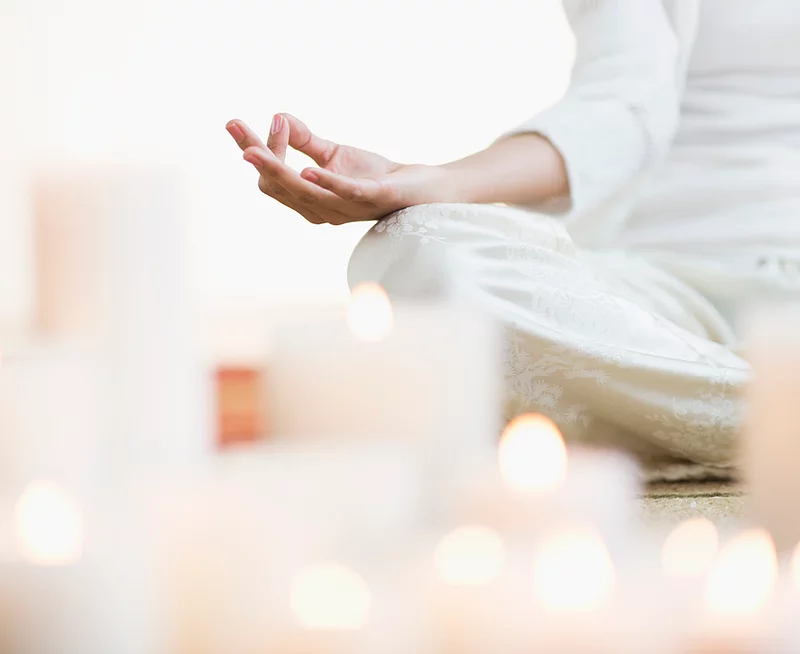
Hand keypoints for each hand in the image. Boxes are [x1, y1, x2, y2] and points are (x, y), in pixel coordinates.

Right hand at [226, 113, 451, 224]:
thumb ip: (304, 140)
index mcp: (309, 201)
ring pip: (303, 193)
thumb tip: (277, 116)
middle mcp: (322, 210)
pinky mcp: (370, 198)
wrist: (419, 189)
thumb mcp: (333, 154)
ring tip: (256, 151)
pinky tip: (308, 170)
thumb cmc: (374, 175)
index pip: (269, 181)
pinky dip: (325, 183)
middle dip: (256, 157)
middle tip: (235, 127)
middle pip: (277, 187)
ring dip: (278, 169)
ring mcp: (345, 207)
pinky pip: (343, 194)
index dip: (256, 152)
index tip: (238, 124)